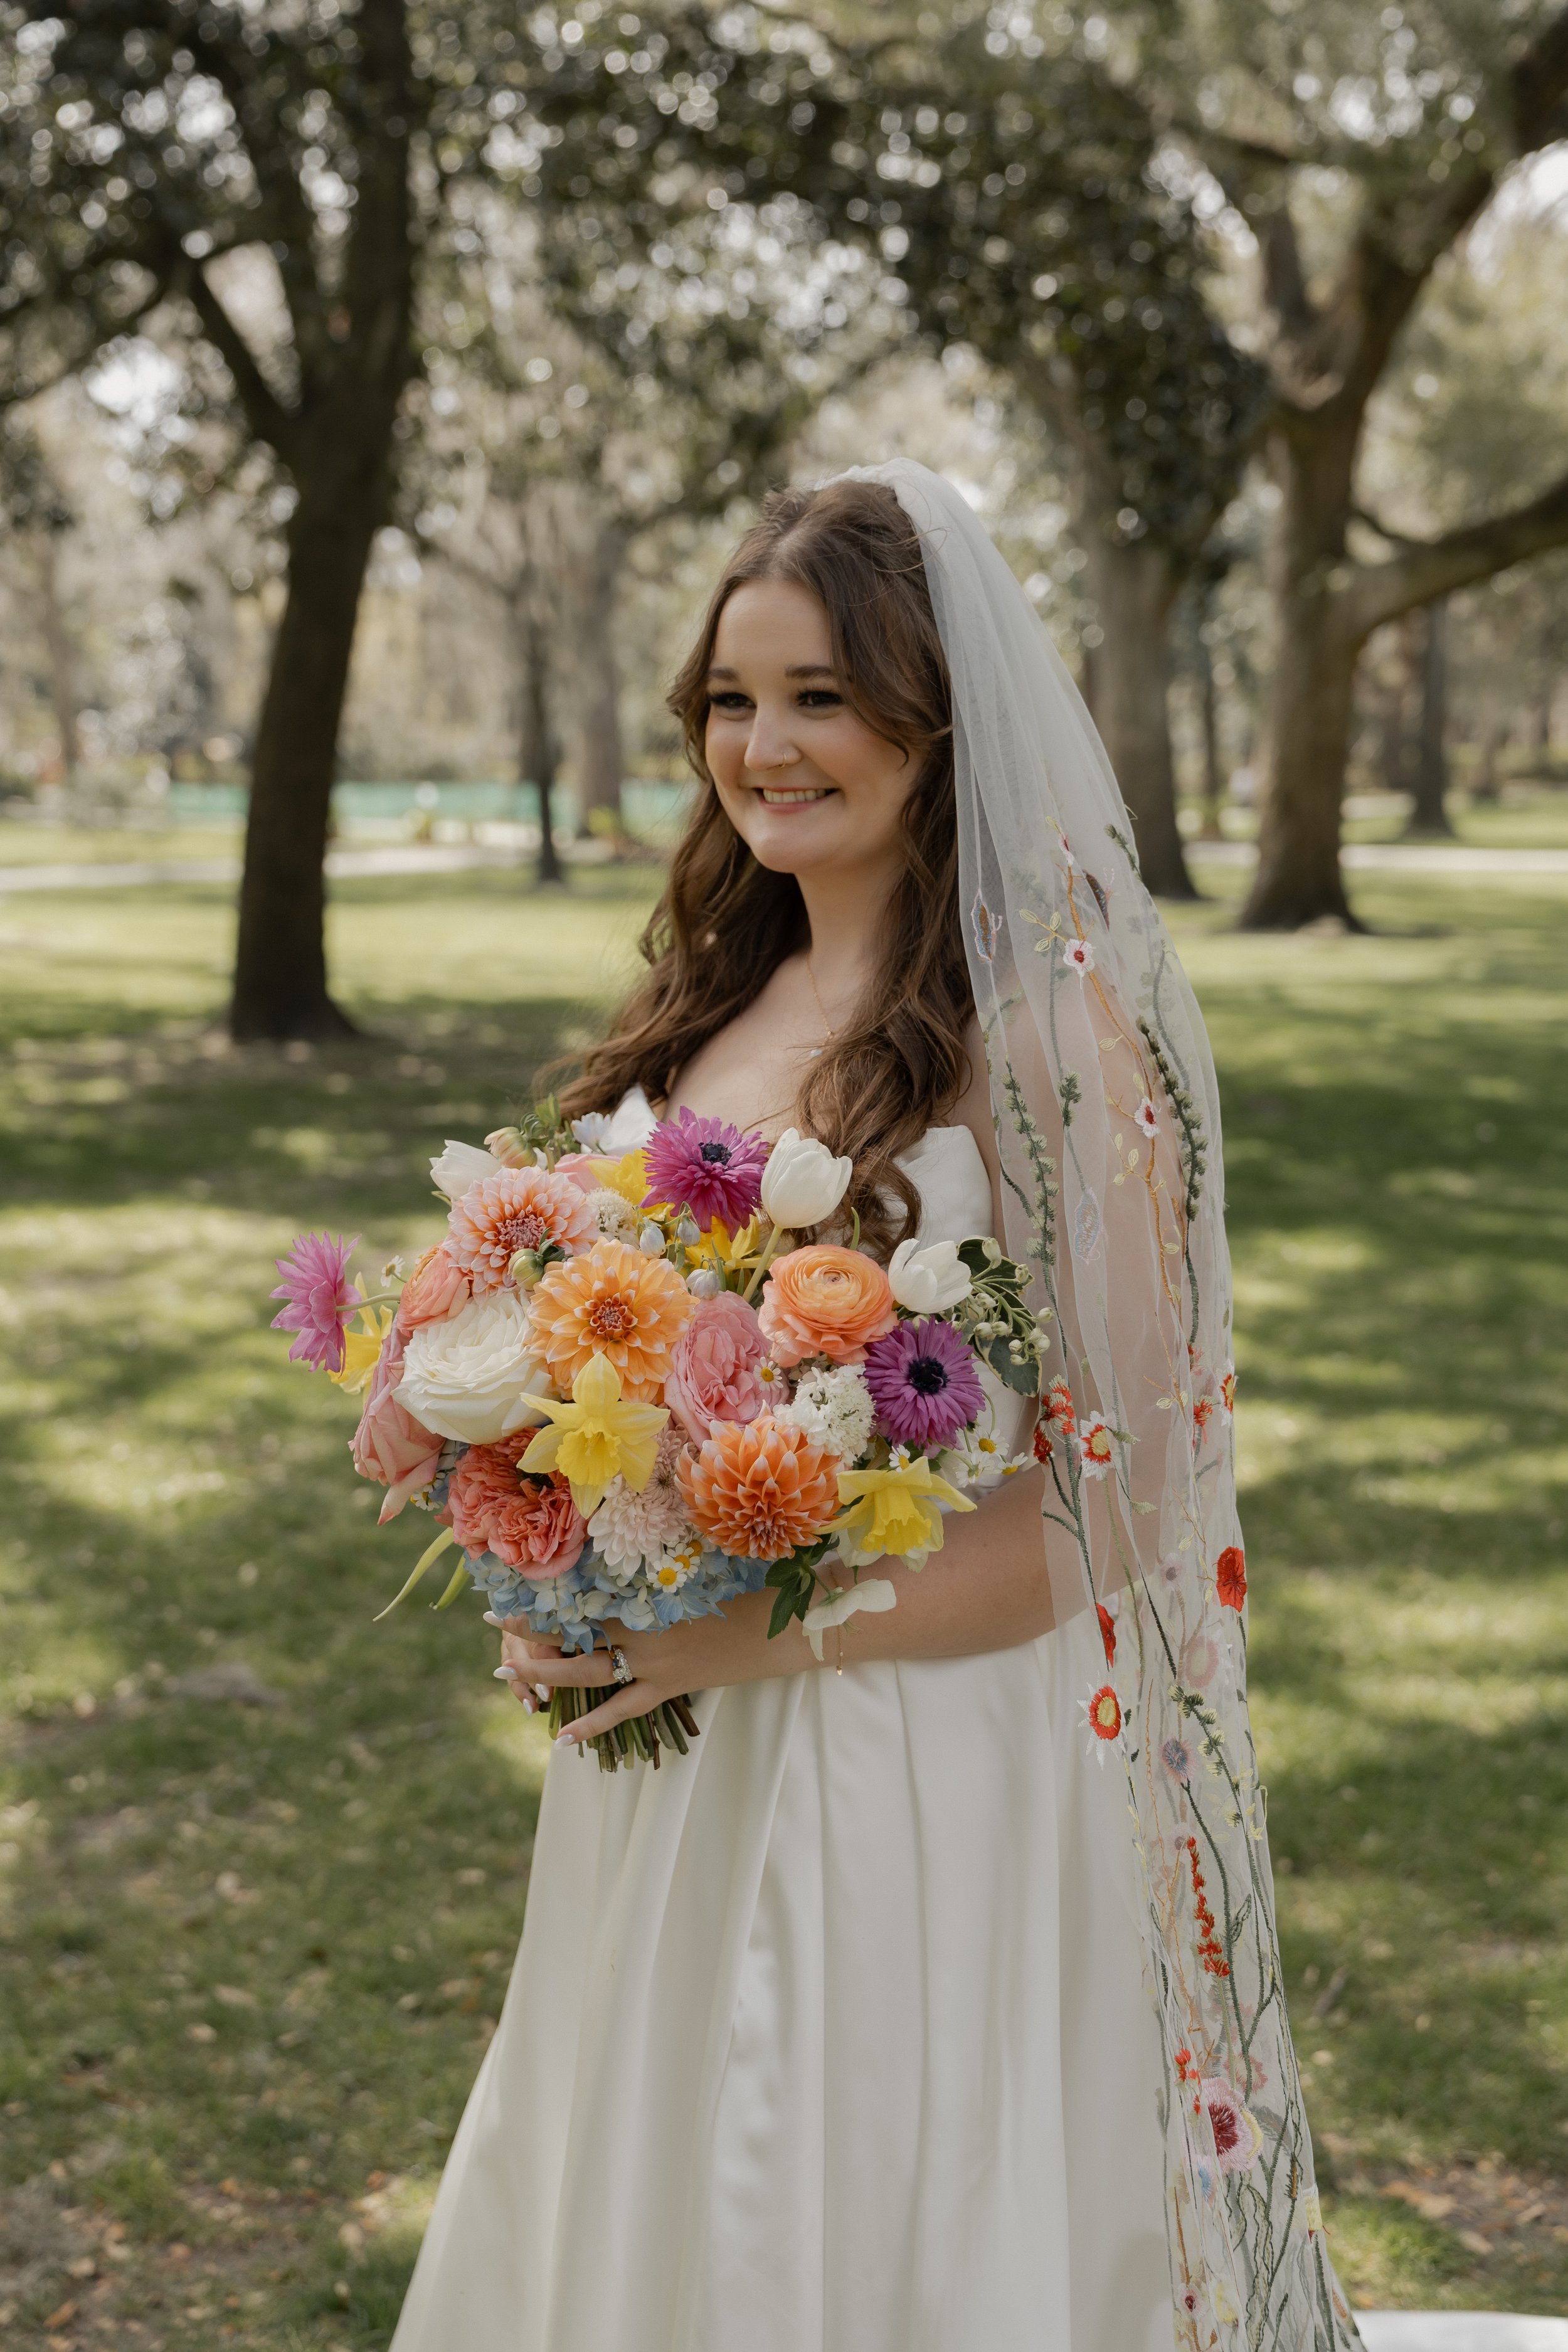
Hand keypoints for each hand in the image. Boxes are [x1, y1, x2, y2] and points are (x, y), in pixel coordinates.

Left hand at [490, 1589, 813, 1748]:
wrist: (782, 1626)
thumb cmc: (747, 1584)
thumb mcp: (698, 1569)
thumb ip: (659, 1565)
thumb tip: (630, 1541)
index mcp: (648, 1595)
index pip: (586, 1592)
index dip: (549, 1587)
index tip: (517, 1576)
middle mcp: (643, 1630)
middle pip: (576, 1630)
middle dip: (533, 1627)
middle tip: (494, 1621)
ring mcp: (654, 1663)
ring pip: (588, 1672)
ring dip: (548, 1673)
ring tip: (510, 1674)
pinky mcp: (669, 1687)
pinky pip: (622, 1710)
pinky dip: (591, 1726)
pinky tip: (561, 1739)